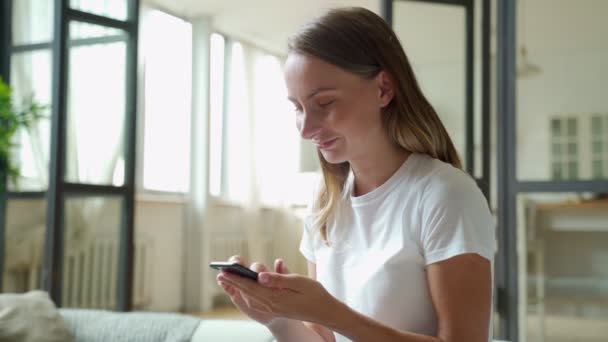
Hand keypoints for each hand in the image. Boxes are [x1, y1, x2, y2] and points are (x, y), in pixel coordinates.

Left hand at [217, 261, 339, 324]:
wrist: (326, 311)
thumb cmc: (315, 294)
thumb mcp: (299, 282)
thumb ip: (279, 279)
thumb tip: (260, 276)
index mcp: (276, 298)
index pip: (251, 286)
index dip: (237, 278)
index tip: (225, 271)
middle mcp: (272, 305)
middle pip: (249, 291)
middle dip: (234, 282)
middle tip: (220, 273)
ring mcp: (275, 307)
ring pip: (252, 296)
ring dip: (240, 286)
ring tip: (229, 279)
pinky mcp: (278, 307)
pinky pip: (259, 299)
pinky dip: (250, 292)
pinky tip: (247, 288)